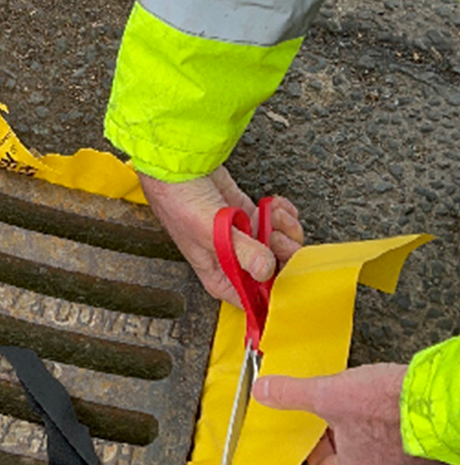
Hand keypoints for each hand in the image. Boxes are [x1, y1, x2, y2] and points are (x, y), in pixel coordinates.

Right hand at [139, 167, 303, 305]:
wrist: (179, 167)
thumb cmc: (180, 203)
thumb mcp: (211, 231)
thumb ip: (242, 251)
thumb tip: (266, 270)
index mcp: (219, 275)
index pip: (252, 297)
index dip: (272, 290)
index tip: (284, 273)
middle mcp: (234, 261)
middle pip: (274, 270)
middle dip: (282, 252)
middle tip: (275, 236)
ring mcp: (244, 238)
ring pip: (280, 244)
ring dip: (284, 227)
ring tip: (272, 214)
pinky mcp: (251, 216)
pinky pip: (278, 222)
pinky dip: (282, 213)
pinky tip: (273, 205)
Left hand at [253, 364, 451, 464]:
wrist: (451, 404)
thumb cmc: (393, 406)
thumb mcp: (330, 394)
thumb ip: (294, 394)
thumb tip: (264, 391)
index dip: (314, 448)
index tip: (314, 428)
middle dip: (345, 440)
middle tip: (342, 416)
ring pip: (384, 459)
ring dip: (375, 438)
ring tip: (371, 410)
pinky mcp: (437, 458)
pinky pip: (412, 450)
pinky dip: (403, 434)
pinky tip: (403, 412)